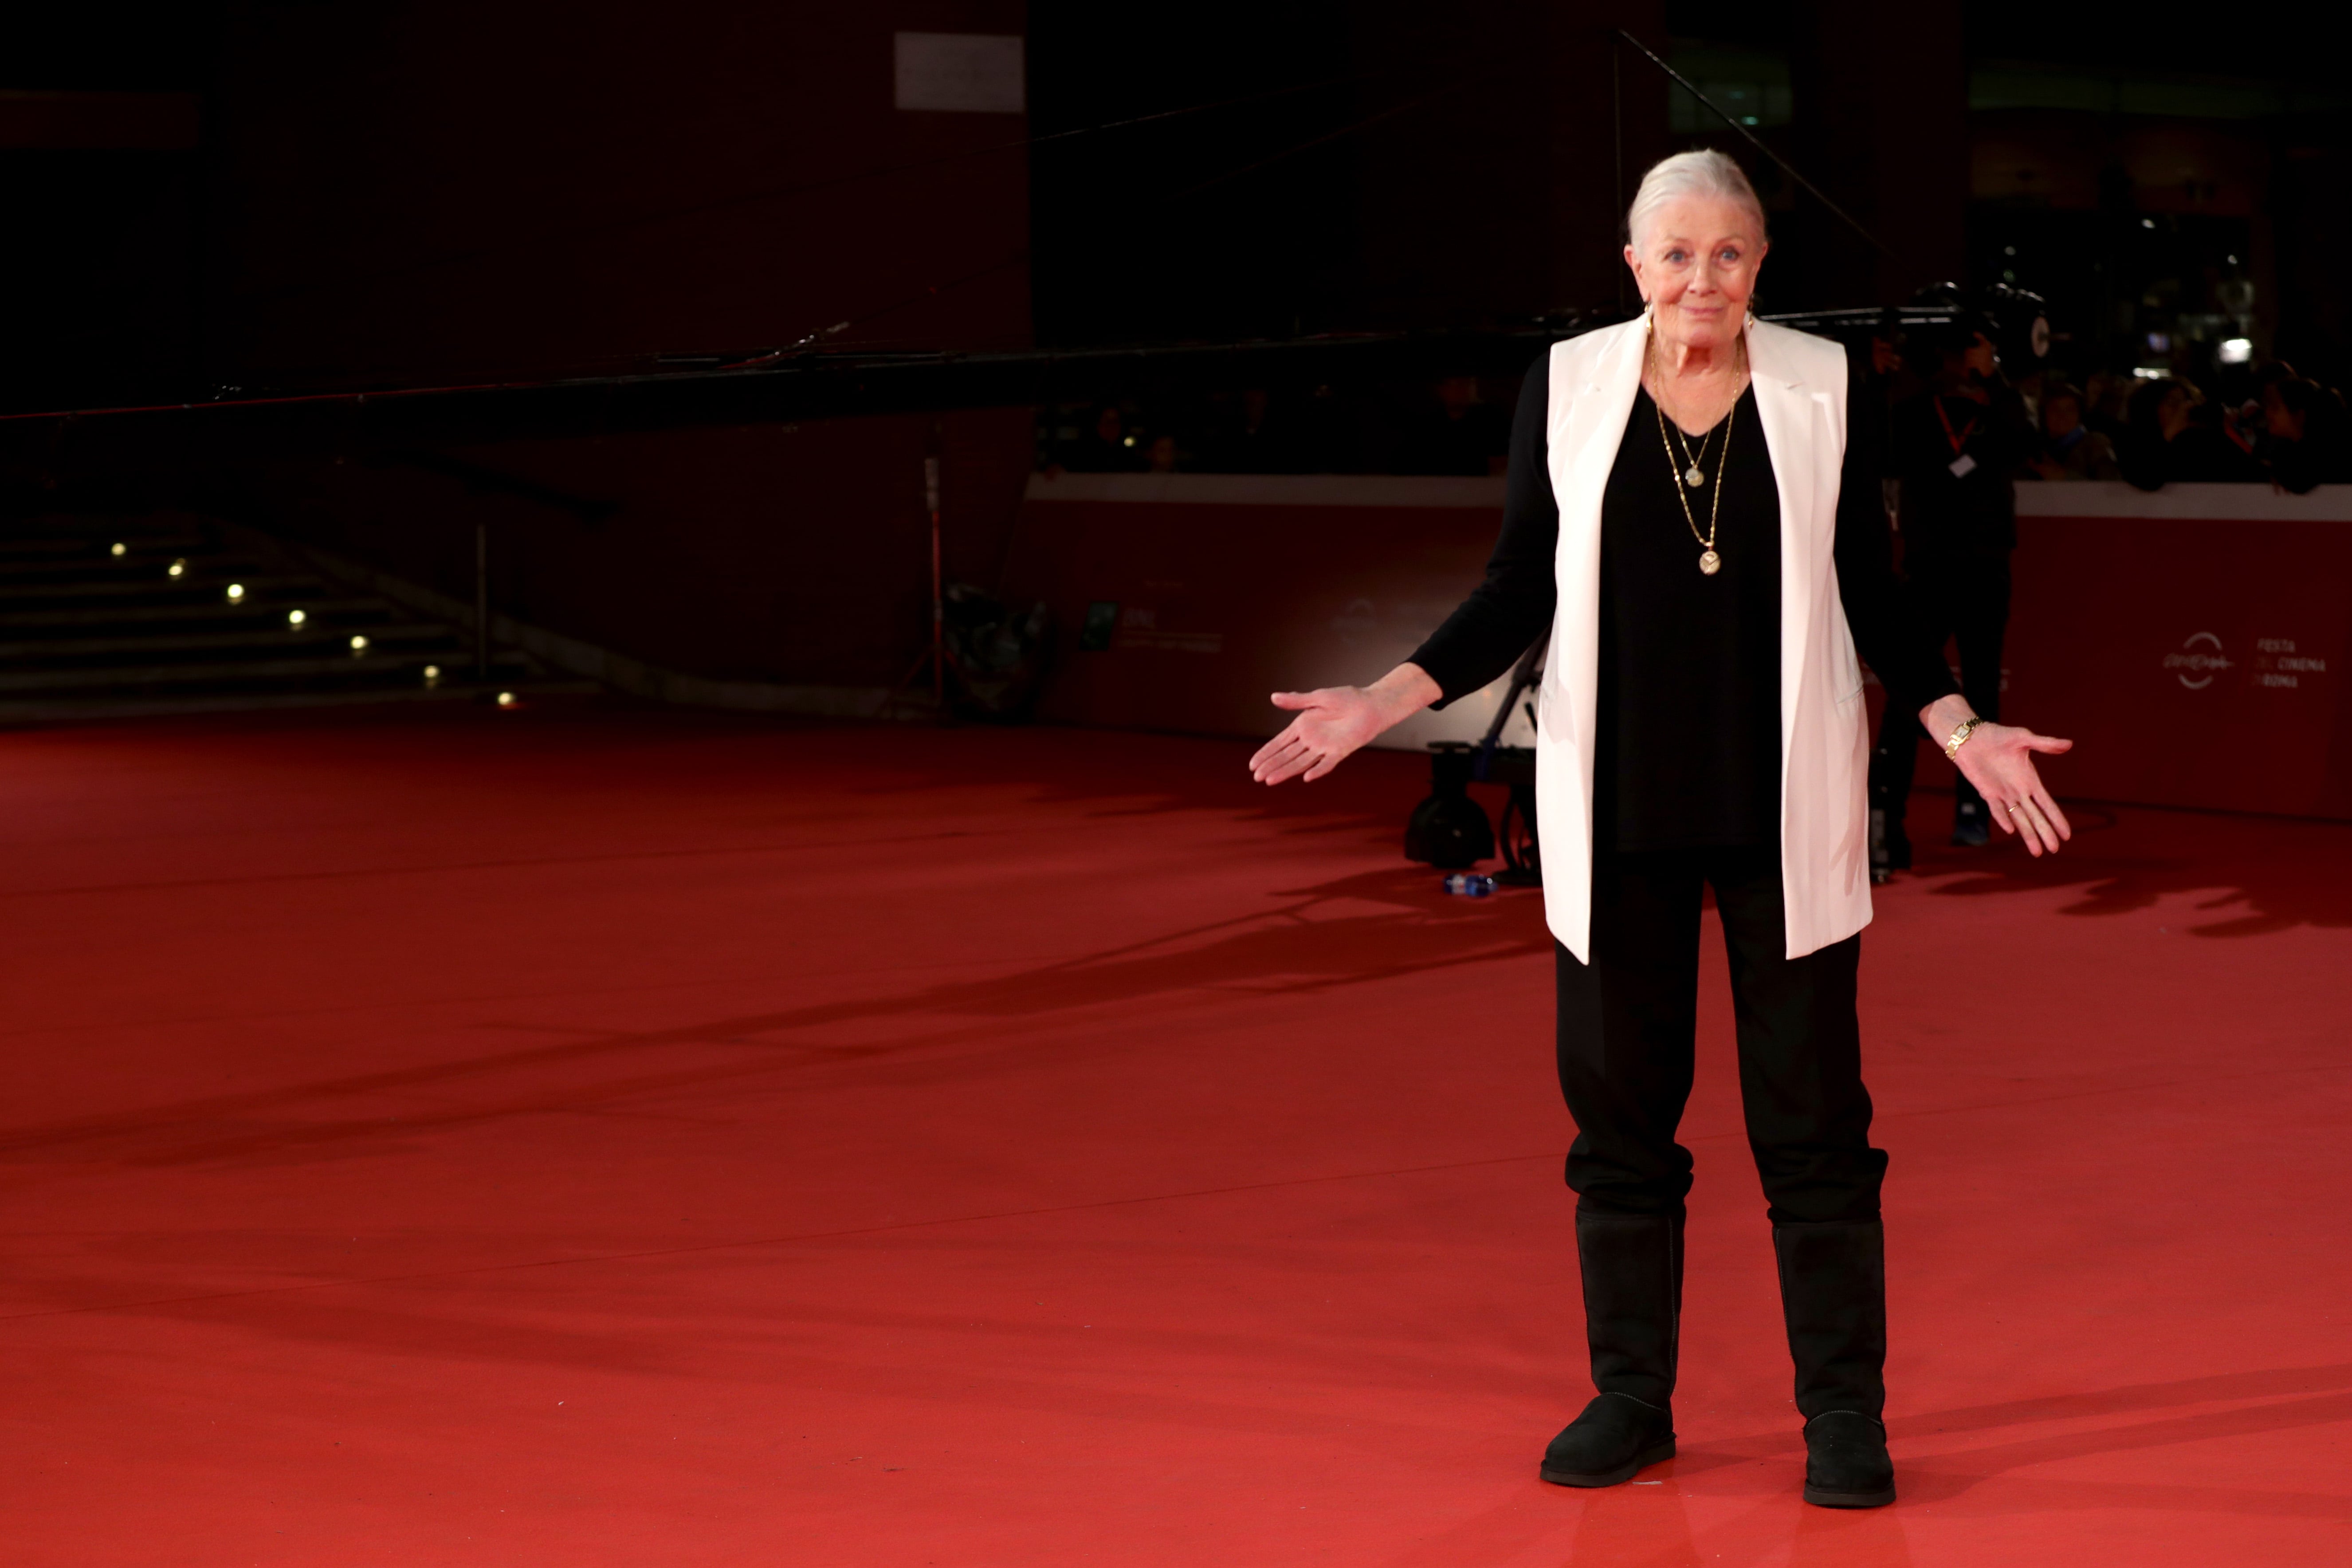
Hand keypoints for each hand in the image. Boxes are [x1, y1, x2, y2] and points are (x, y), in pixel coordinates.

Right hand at [1249, 664, 1440, 784]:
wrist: (1371, 704)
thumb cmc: (1346, 698)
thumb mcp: (1318, 697)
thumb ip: (1296, 701)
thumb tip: (1273, 697)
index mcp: (1303, 726)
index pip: (1279, 743)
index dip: (1266, 753)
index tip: (1252, 765)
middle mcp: (1310, 740)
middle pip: (1287, 756)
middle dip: (1271, 765)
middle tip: (1256, 777)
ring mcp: (1324, 747)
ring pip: (1300, 763)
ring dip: (1286, 771)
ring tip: (1270, 781)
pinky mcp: (1339, 752)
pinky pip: (1327, 764)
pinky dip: (1318, 771)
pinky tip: (1306, 778)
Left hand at [1937, 712, 2074, 855]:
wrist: (1971, 738)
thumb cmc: (1998, 736)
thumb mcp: (2024, 738)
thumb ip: (2045, 744)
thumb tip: (2070, 744)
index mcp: (2030, 781)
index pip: (2047, 804)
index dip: (2057, 819)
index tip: (2067, 835)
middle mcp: (2018, 791)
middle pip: (2035, 817)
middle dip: (2045, 833)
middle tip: (2054, 850)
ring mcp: (2002, 794)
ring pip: (2018, 818)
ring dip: (2027, 834)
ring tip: (2037, 852)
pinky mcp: (1986, 792)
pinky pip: (1996, 809)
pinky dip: (2003, 818)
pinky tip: (2010, 830)